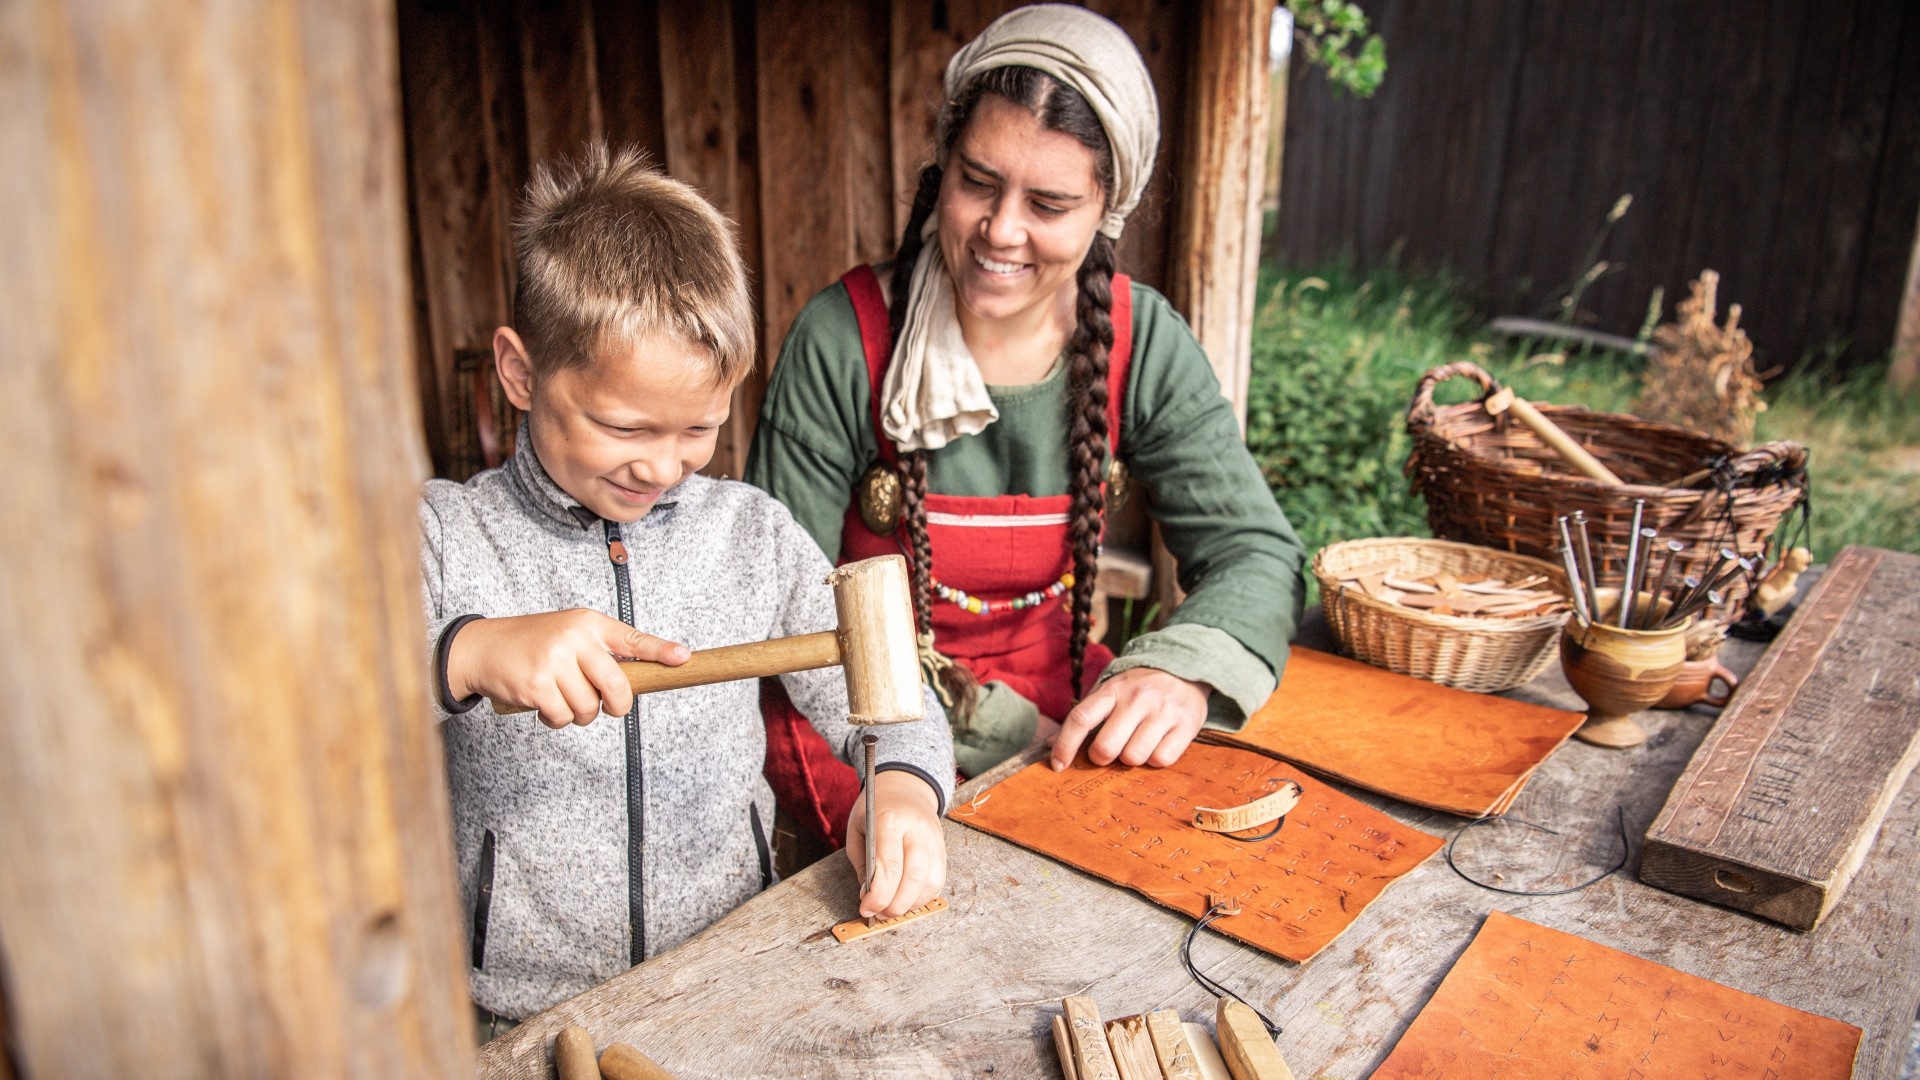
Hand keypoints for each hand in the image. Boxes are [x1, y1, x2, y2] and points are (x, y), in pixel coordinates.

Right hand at [448, 609, 688, 728]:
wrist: (484, 648)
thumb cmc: (534, 644)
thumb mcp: (570, 634)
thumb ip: (602, 651)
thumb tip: (641, 677)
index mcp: (588, 623)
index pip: (632, 639)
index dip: (660, 651)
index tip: (684, 658)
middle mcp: (574, 638)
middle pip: (616, 686)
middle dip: (617, 705)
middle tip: (609, 707)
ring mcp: (554, 661)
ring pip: (589, 708)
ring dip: (578, 714)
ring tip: (561, 698)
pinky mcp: (537, 685)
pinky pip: (563, 717)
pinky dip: (556, 719)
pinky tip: (543, 704)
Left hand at [845, 769, 946, 919]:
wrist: (905, 788)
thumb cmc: (876, 811)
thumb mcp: (857, 831)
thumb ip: (863, 865)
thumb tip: (870, 897)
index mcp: (890, 820)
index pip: (889, 866)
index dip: (877, 895)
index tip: (866, 909)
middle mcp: (917, 830)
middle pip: (913, 878)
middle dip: (895, 905)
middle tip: (879, 913)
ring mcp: (934, 840)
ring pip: (930, 883)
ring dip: (910, 904)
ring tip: (892, 907)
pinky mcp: (943, 850)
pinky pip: (939, 881)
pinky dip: (923, 897)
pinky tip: (907, 898)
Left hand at [1050, 667, 1209, 770]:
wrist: (1185, 670)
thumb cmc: (1138, 690)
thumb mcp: (1110, 694)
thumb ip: (1083, 718)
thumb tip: (1049, 744)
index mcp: (1112, 690)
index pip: (1080, 718)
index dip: (1064, 746)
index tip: (1058, 765)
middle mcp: (1137, 698)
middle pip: (1105, 748)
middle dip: (1103, 757)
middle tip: (1110, 750)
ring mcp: (1163, 711)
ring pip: (1133, 758)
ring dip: (1131, 759)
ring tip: (1138, 742)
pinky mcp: (1186, 725)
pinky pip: (1161, 760)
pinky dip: (1156, 759)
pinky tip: (1157, 744)